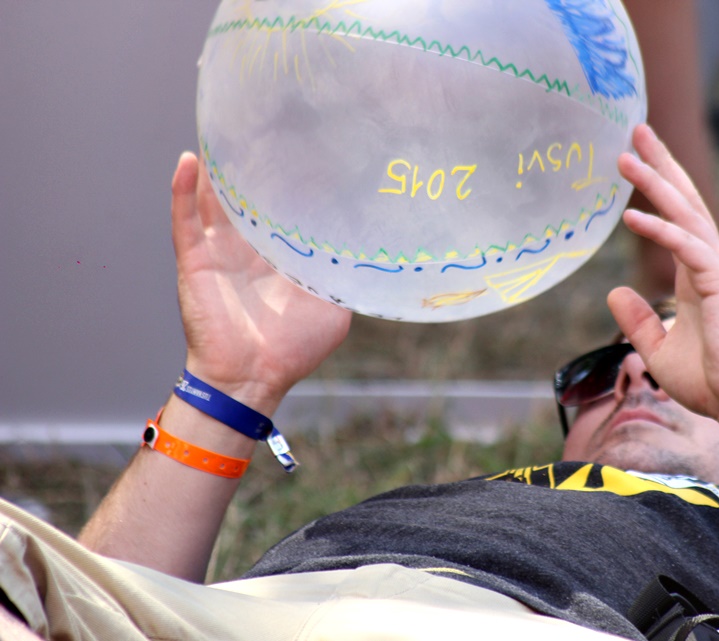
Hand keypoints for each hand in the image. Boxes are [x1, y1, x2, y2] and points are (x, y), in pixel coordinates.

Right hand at [171, 152, 350, 413]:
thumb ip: (347, 278)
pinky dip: (184, 190)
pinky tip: (192, 160)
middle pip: (249, 196)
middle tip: (272, 125)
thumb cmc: (294, 348)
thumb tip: (374, 256)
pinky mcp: (195, 260)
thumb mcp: (334, 309)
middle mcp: (249, 247)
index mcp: (280, 254)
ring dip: (219, 169)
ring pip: (216, 200)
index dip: (297, 182)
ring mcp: (220, 250)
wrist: (252, 377)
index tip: (316, 150)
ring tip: (228, 130)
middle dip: (258, 165)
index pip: (286, 208)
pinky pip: (185, 220)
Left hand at [608, 125, 718, 424]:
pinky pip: (687, 247)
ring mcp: (718, 270)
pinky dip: (660, 229)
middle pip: (684, 201)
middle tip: (636, 130)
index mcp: (696, 273)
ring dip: (656, 183)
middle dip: (661, 163)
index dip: (658, 184)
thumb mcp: (658, 347)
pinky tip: (632, 214)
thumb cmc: (710, 378)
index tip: (635, 156)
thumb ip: (638, 319)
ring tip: (625, 158)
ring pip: (686, 214)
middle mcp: (709, 262)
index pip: (677, 216)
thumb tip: (613, 292)